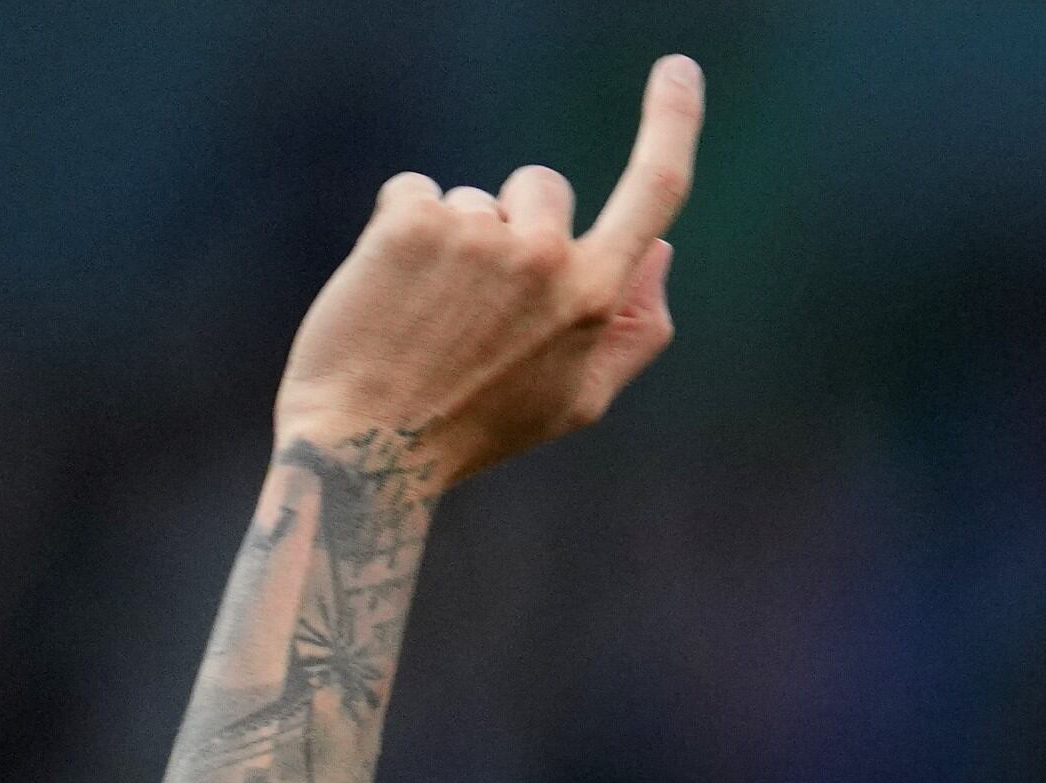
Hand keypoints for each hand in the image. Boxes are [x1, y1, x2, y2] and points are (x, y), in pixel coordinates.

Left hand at [274, 55, 702, 486]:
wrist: (367, 449)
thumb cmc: (476, 429)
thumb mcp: (577, 401)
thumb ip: (632, 330)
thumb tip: (662, 255)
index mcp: (593, 299)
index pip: (654, 194)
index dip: (671, 125)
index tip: (678, 70)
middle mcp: (544, 256)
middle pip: (543, 188)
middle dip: (517, 221)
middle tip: (477, 302)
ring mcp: (476, 235)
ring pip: (473, 200)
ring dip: (452, 240)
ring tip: (425, 313)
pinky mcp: (410, 221)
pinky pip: (415, 193)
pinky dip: (400, 231)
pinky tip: (389, 289)